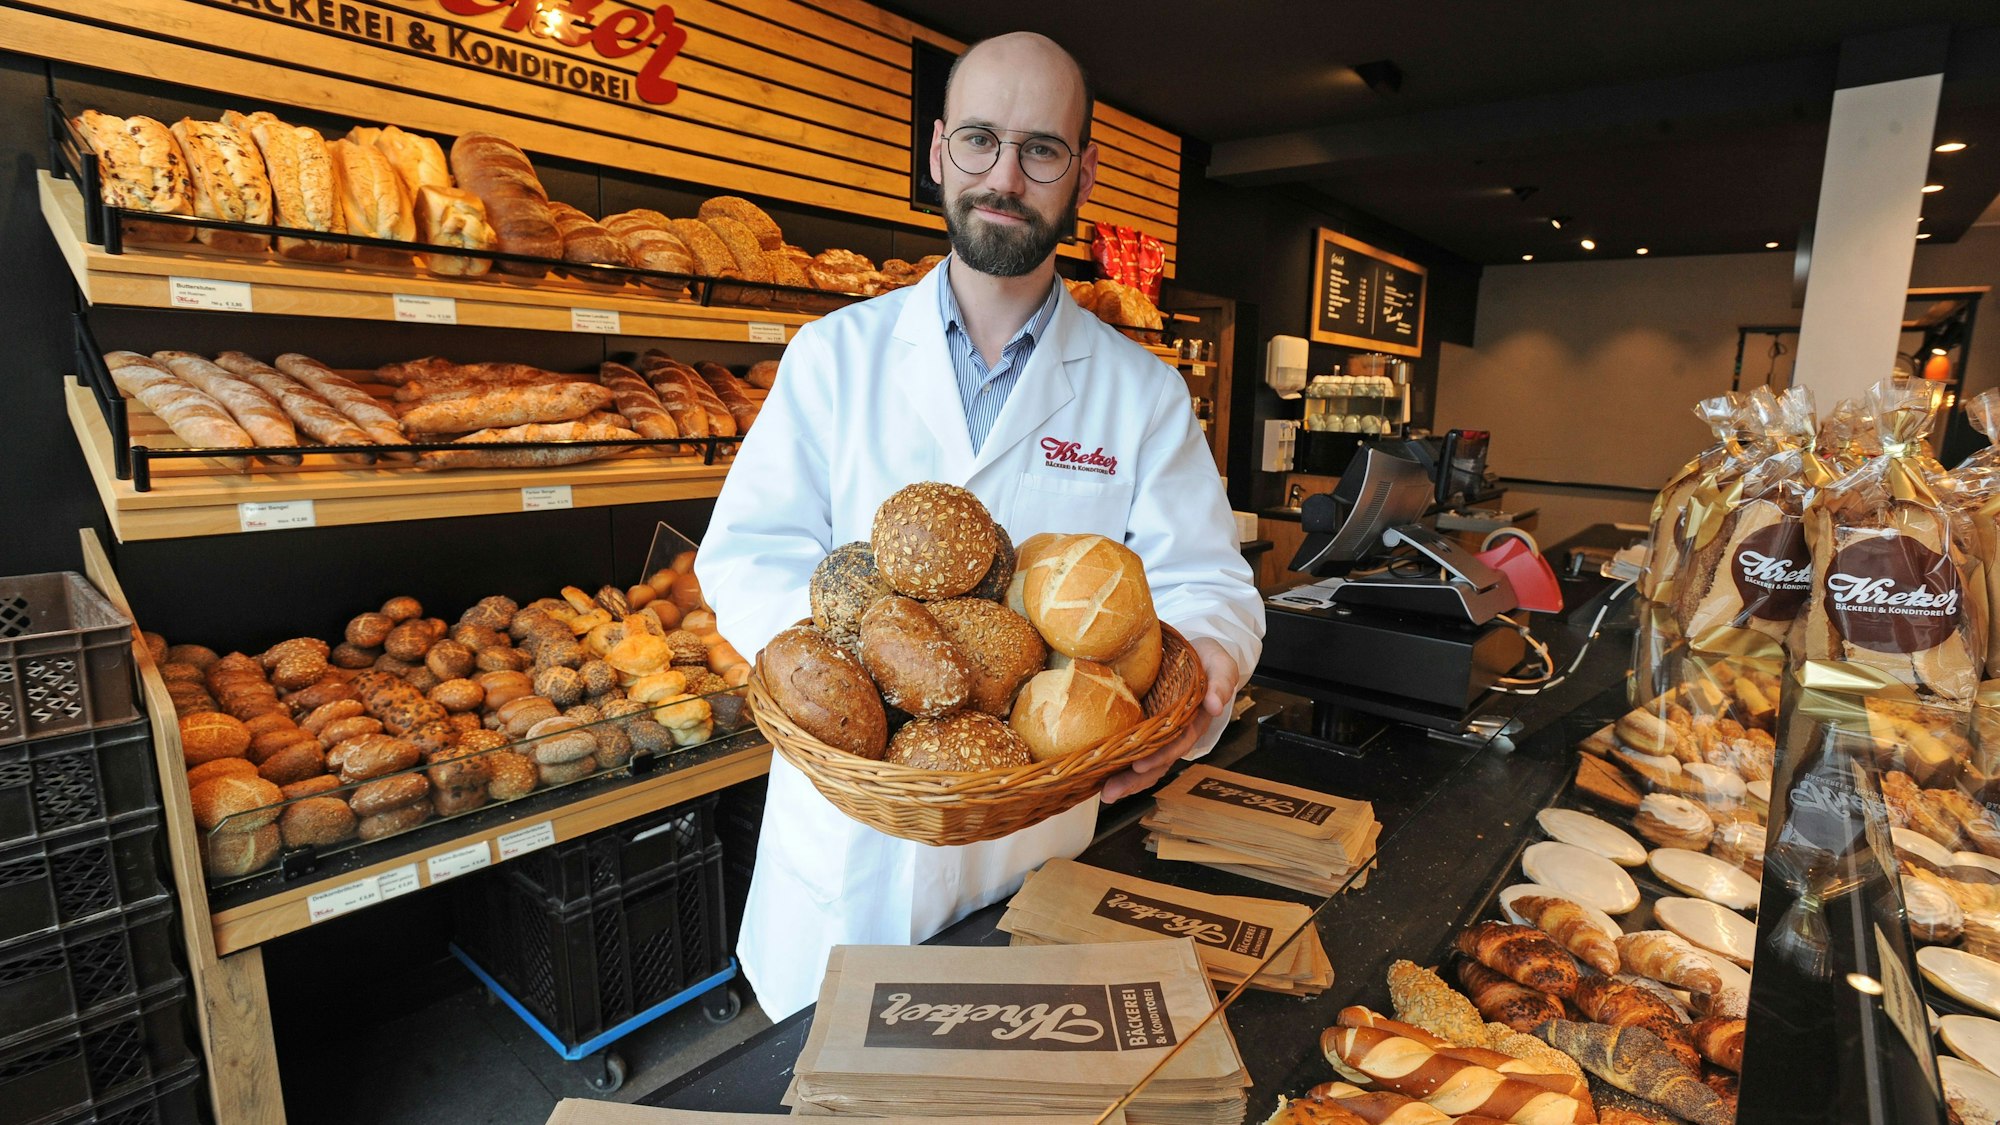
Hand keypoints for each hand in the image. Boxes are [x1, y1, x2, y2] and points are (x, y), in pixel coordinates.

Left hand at [1099, 636, 1237, 803]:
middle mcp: (1175, 734)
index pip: (1176, 745)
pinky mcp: (1143, 724)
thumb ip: (1221, 685)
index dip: (1159, 757)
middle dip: (1134, 780)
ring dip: (1124, 780)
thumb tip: (1215, 706)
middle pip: (1156, 762)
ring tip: (1105, 794)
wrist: (1197, 653)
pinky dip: (1117, 763)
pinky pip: (1132, 747)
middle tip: (1111, 793)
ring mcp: (1158, 732)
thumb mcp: (1221, 667)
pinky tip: (1098, 775)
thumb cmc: (1211, 662)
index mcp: (1193, 722)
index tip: (1140, 766)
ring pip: (1143, 761)